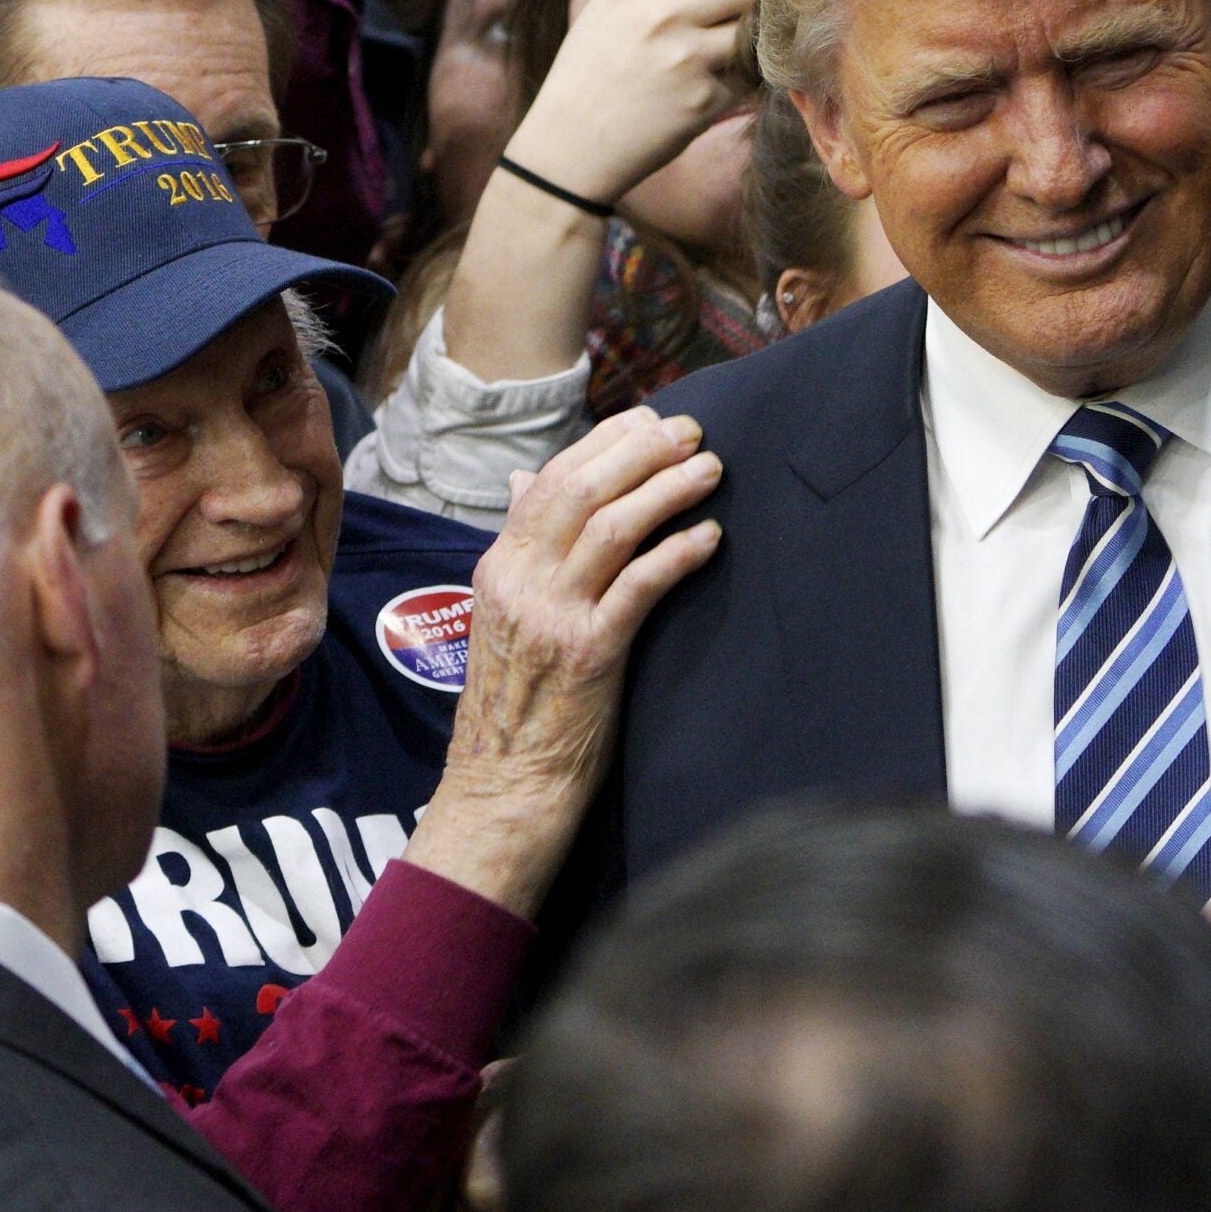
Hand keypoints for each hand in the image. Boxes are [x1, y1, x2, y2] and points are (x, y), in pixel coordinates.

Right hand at [407, 409, 724, 917]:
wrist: (501, 789)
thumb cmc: (516, 706)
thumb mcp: (504, 614)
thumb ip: (521, 549)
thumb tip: (523, 482)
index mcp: (500, 565)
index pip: (552, 478)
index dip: (608, 441)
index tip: (653, 421)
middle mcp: (520, 580)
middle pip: (582, 487)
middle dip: (643, 449)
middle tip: (693, 432)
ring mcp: (551, 616)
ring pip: (612, 526)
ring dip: (668, 489)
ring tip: (710, 470)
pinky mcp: (588, 654)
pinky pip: (640, 586)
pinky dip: (678, 553)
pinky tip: (710, 538)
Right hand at [505, 0, 761, 204]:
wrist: (568, 149)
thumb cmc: (591, 74)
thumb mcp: (609, 13)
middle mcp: (660, 15)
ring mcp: (686, 59)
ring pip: (757, 26)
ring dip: (770, 23)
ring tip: (781, 16)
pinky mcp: (706, 100)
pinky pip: (752, 73)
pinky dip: (755, 69)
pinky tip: (744, 69)